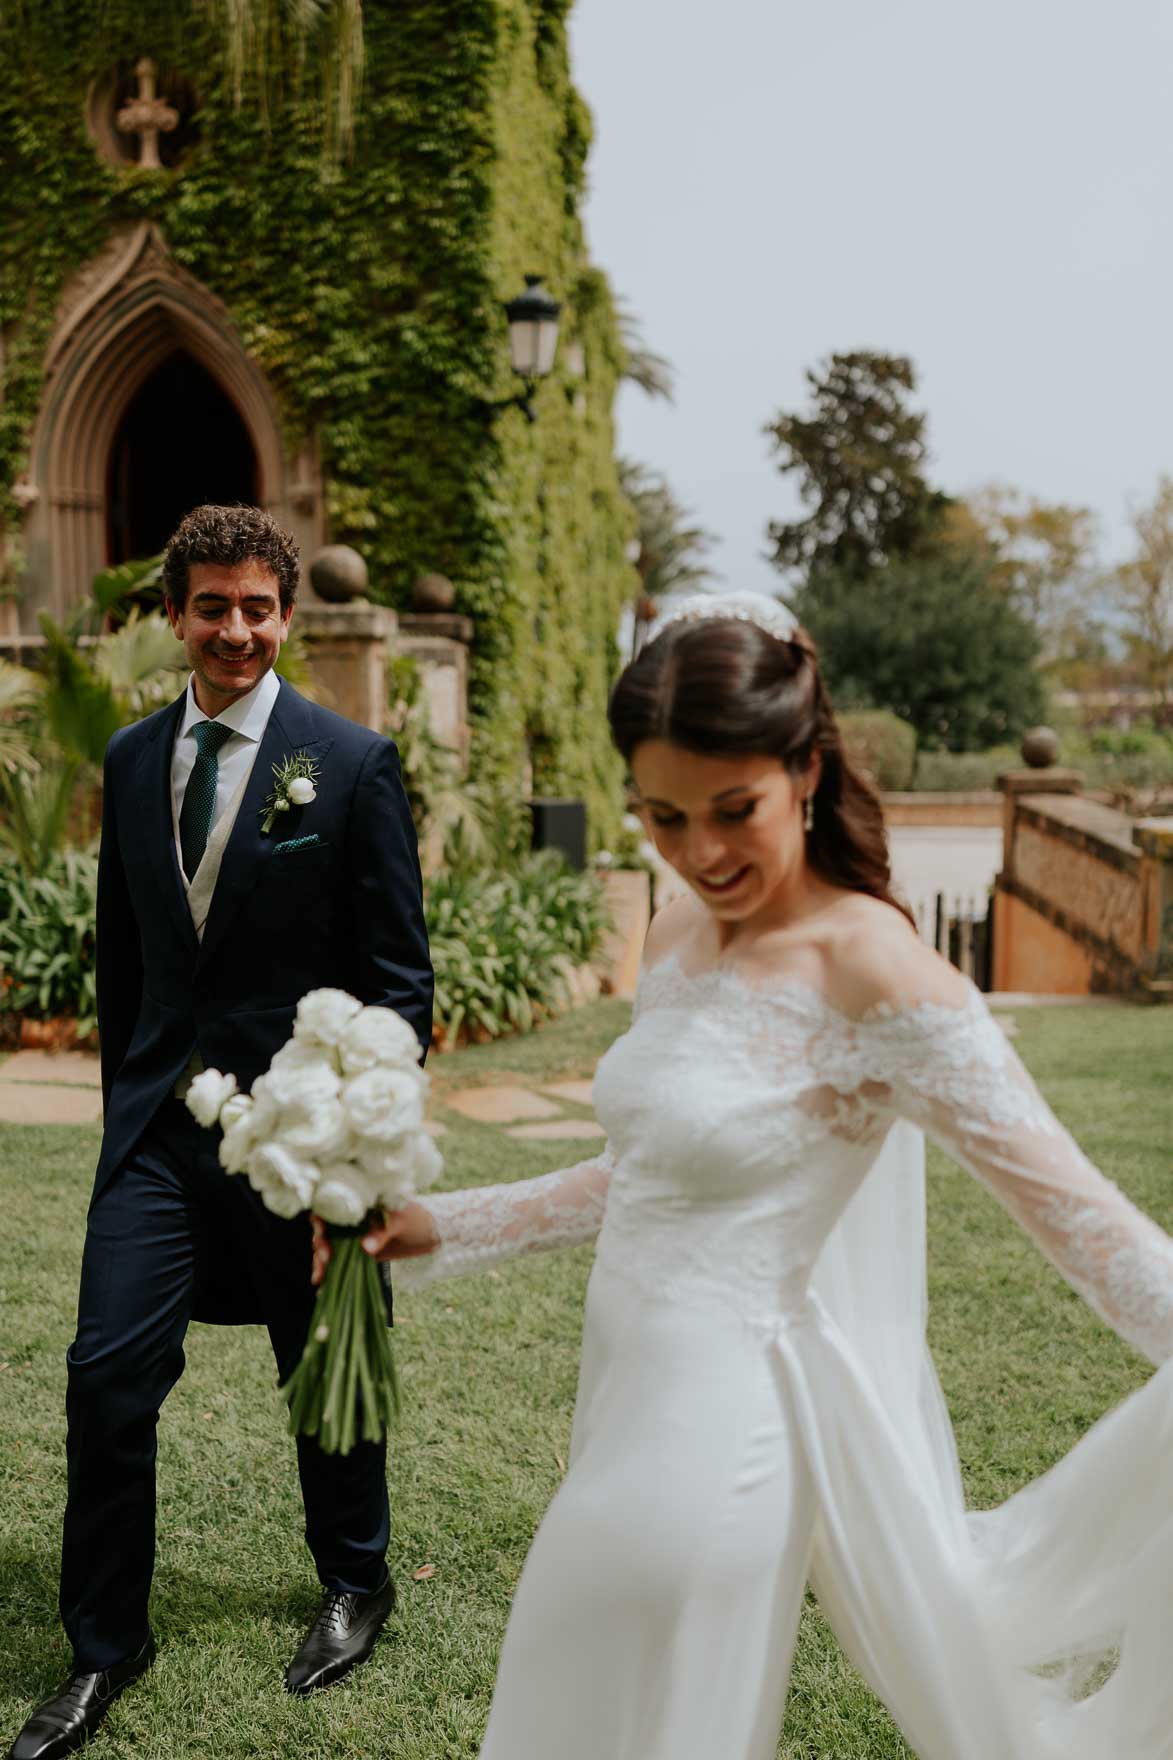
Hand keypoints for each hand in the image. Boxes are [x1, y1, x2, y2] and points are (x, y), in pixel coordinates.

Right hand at [311, 1202, 440, 1285]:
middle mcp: (353, 1218)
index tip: (323, 1234)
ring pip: (329, 1247)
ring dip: (321, 1261)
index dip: (321, 1219)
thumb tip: (365, 1247)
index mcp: (360, 1202)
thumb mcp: (402, 1221)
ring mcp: (354, 1236)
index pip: (331, 1206)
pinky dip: (330, 1272)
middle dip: (320, 1244)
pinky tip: (321, 1283)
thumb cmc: (419, 1218)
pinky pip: (340, 1262)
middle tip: (326, 1258)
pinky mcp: (359, 1253)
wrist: (434, 1234)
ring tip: (320, 1275)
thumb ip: (383, 1232)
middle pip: (325, 1229)